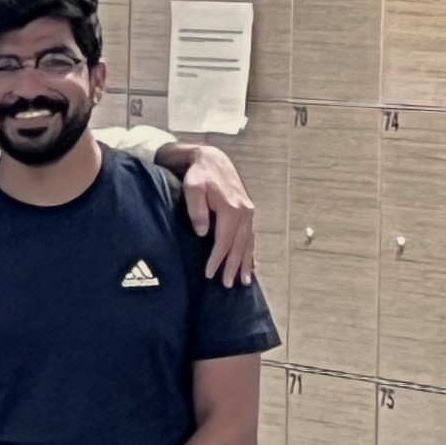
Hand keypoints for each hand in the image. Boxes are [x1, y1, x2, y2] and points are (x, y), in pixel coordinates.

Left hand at [178, 144, 256, 285]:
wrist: (213, 159)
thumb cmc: (200, 175)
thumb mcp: (193, 189)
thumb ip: (197, 210)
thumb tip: (202, 233)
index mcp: (231, 209)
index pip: (224, 241)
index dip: (217, 259)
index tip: (209, 274)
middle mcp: (244, 212)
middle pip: (238, 245)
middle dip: (233, 266)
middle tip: (227, 285)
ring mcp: (248, 212)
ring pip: (248, 242)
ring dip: (246, 262)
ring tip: (244, 281)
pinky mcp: (247, 212)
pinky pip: (251, 236)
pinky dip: (251, 251)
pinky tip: (252, 264)